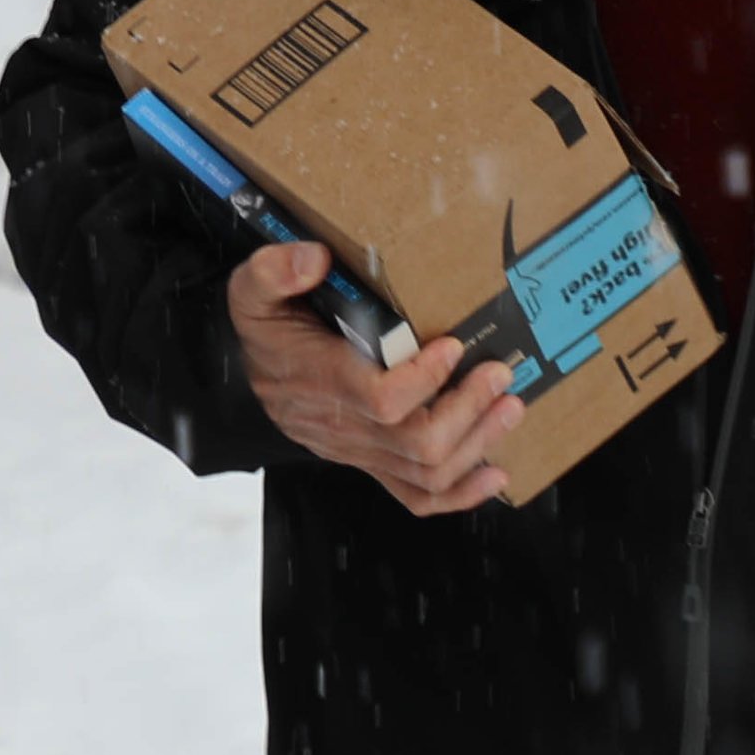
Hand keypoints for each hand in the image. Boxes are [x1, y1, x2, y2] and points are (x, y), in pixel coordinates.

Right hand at [230, 244, 526, 514]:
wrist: (245, 374)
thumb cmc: (263, 330)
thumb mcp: (252, 289)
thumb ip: (275, 270)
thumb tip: (315, 259)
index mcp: (322, 380)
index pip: (381, 400)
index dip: (425, 380)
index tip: (452, 346)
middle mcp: (344, 425)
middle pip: (418, 444)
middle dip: (470, 411)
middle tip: (499, 374)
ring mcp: (359, 451)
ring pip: (427, 472)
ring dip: (478, 443)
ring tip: (509, 407)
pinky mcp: (371, 462)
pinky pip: (416, 496)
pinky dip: (461, 494)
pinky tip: (494, 475)